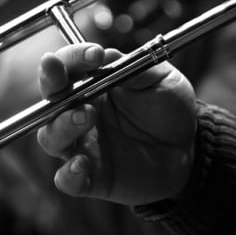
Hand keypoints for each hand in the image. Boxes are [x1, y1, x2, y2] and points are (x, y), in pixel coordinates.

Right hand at [36, 43, 197, 205]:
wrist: (187, 149)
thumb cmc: (168, 110)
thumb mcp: (160, 80)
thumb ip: (134, 68)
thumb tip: (107, 55)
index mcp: (91, 84)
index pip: (68, 65)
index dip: (73, 57)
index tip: (94, 55)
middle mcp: (79, 113)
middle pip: (48, 99)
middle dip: (50, 84)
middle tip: (62, 77)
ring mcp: (83, 146)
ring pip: (50, 137)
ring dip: (61, 126)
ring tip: (86, 117)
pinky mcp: (92, 177)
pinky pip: (67, 179)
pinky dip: (69, 173)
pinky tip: (82, 164)